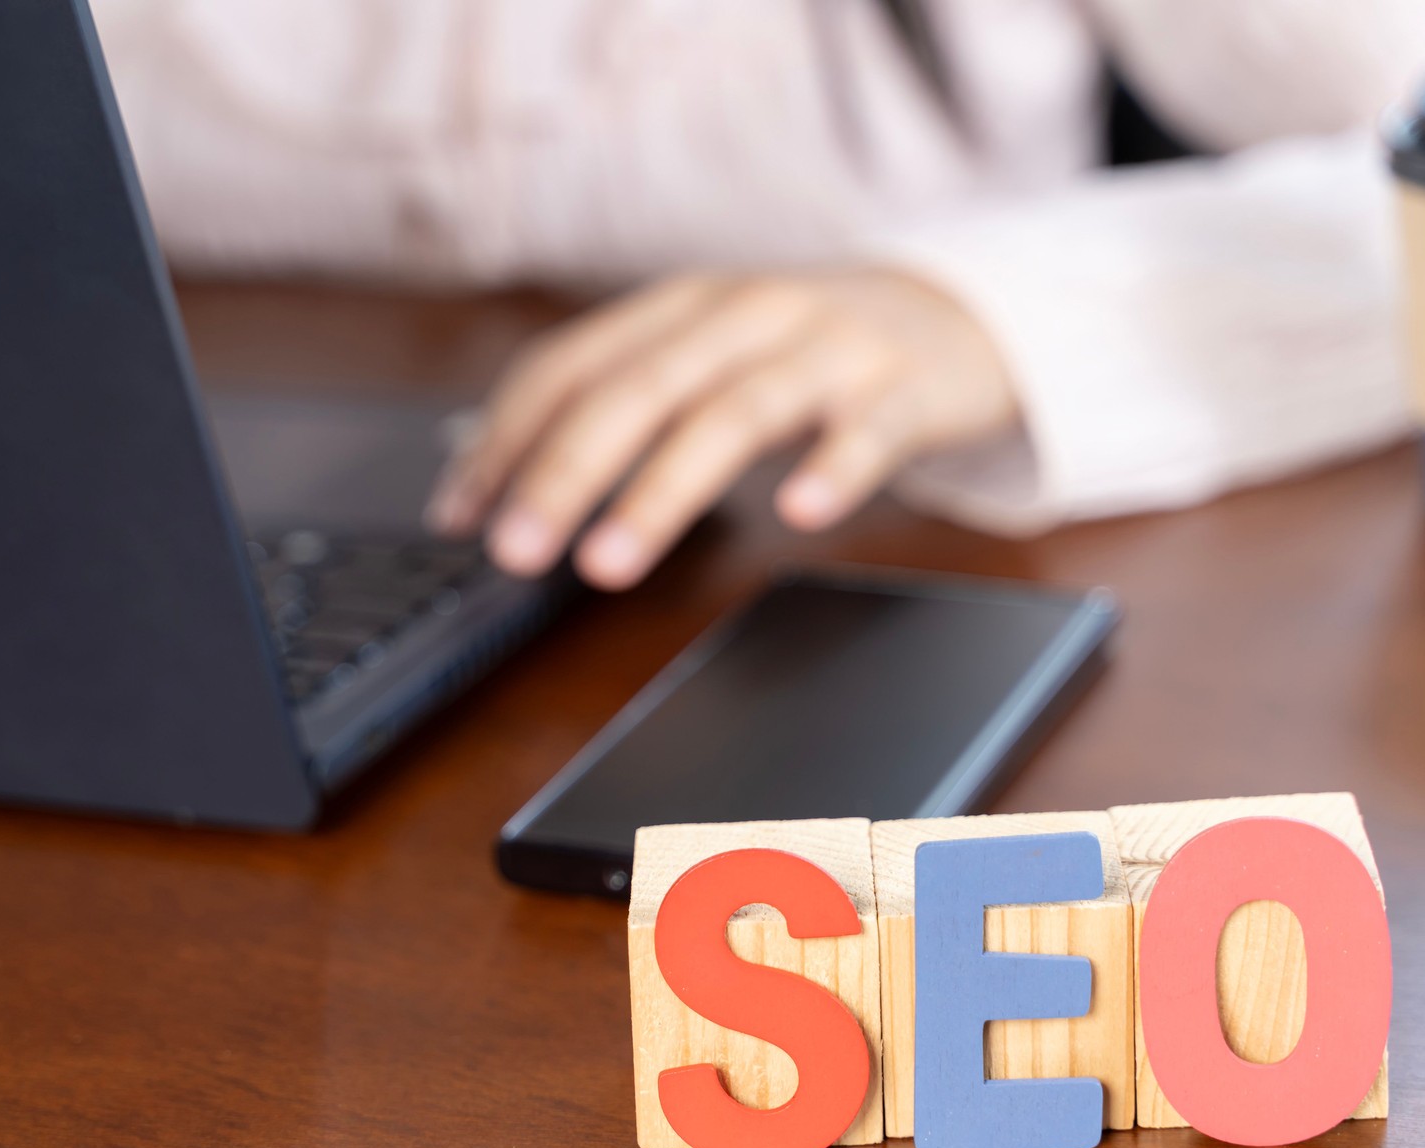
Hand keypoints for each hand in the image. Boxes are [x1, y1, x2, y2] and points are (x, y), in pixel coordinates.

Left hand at [424, 266, 1018, 589]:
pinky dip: (831, 467)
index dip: (507, 438)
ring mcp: (829, 347)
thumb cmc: (810, 353)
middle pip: (639, 389)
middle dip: (565, 472)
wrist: (964, 312)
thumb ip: (625, 404)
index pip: (571, 365)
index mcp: (681, 307)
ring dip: (661, 490)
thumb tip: (508, 478)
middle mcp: (745, 314)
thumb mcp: (710, 359)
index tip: (461, 514)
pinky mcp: (907, 386)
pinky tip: (798, 512)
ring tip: (609, 563)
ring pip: (734, 413)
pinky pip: (868, 429)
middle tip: (515, 550)